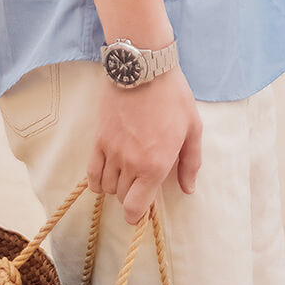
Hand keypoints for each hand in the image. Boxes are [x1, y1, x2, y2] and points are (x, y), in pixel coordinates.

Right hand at [88, 67, 202, 223]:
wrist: (145, 68)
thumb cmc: (173, 96)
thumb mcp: (193, 128)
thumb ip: (190, 163)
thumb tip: (188, 189)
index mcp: (156, 165)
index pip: (135, 208)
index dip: (136, 216)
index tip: (140, 212)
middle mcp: (131, 163)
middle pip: (122, 197)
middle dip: (130, 196)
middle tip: (140, 183)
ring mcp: (112, 152)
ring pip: (106, 187)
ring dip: (115, 186)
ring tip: (126, 175)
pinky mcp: (99, 140)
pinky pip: (91, 172)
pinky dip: (97, 180)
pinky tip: (105, 175)